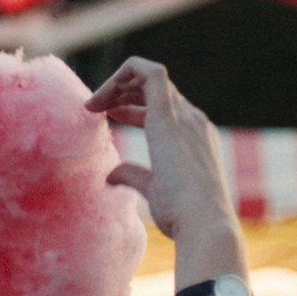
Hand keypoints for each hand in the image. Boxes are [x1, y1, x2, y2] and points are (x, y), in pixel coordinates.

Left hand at [87, 57, 250, 295]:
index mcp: (194, 136)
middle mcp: (192, 120)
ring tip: (93, 103)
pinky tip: (100, 98)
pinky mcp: (168, 116)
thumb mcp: (155, 190)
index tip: (108, 115)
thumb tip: (111, 174)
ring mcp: (184, 115)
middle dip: (122, 90)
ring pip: (150, 77)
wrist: (203, 222)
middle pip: (155, 88)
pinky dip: (123, 74)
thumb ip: (134, 176)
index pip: (163, 104)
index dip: (132, 105)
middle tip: (94, 107)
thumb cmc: (183, 215)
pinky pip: (148, 73)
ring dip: (118, 83)